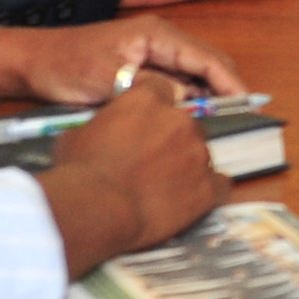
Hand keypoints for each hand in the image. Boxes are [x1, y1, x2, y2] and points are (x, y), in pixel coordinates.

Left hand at [0, 17, 248, 109]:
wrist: (30, 63)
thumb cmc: (64, 66)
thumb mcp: (108, 80)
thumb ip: (150, 89)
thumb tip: (188, 102)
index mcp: (156, 34)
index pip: (207, 57)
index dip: (230, 83)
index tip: (246, 106)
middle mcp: (160, 39)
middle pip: (207, 65)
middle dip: (225, 90)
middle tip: (238, 121)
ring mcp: (152, 53)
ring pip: (193, 75)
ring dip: (207, 97)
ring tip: (218, 125)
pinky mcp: (142, 67)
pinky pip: (176, 83)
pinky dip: (188, 99)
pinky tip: (189, 120)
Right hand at [33, 78, 221, 275]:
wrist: (96, 207)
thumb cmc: (80, 171)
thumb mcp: (78, 133)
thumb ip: (103, 125)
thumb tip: (102, 132)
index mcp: (148, 100)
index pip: (160, 90)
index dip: (151, 109)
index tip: (144, 124)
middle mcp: (179, 120)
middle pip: (185, 122)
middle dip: (171, 138)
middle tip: (151, 159)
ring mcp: (197, 152)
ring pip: (200, 152)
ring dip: (186, 164)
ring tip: (164, 184)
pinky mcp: (207, 187)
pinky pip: (220, 184)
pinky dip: (208, 190)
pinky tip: (191, 198)